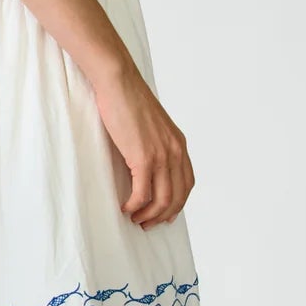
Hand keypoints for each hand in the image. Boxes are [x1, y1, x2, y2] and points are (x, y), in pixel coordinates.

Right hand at [92, 67, 195, 228]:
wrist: (119, 82)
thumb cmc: (128, 100)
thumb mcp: (151, 125)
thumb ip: (155, 143)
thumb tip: (145, 162)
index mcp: (179, 144)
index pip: (186, 183)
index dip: (177, 204)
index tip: (164, 214)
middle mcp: (175, 151)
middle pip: (177, 197)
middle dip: (162, 216)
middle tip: (146, 223)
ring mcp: (161, 155)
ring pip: (162, 200)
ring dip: (148, 215)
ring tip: (135, 219)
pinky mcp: (143, 157)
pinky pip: (142, 193)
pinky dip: (135, 206)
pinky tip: (125, 208)